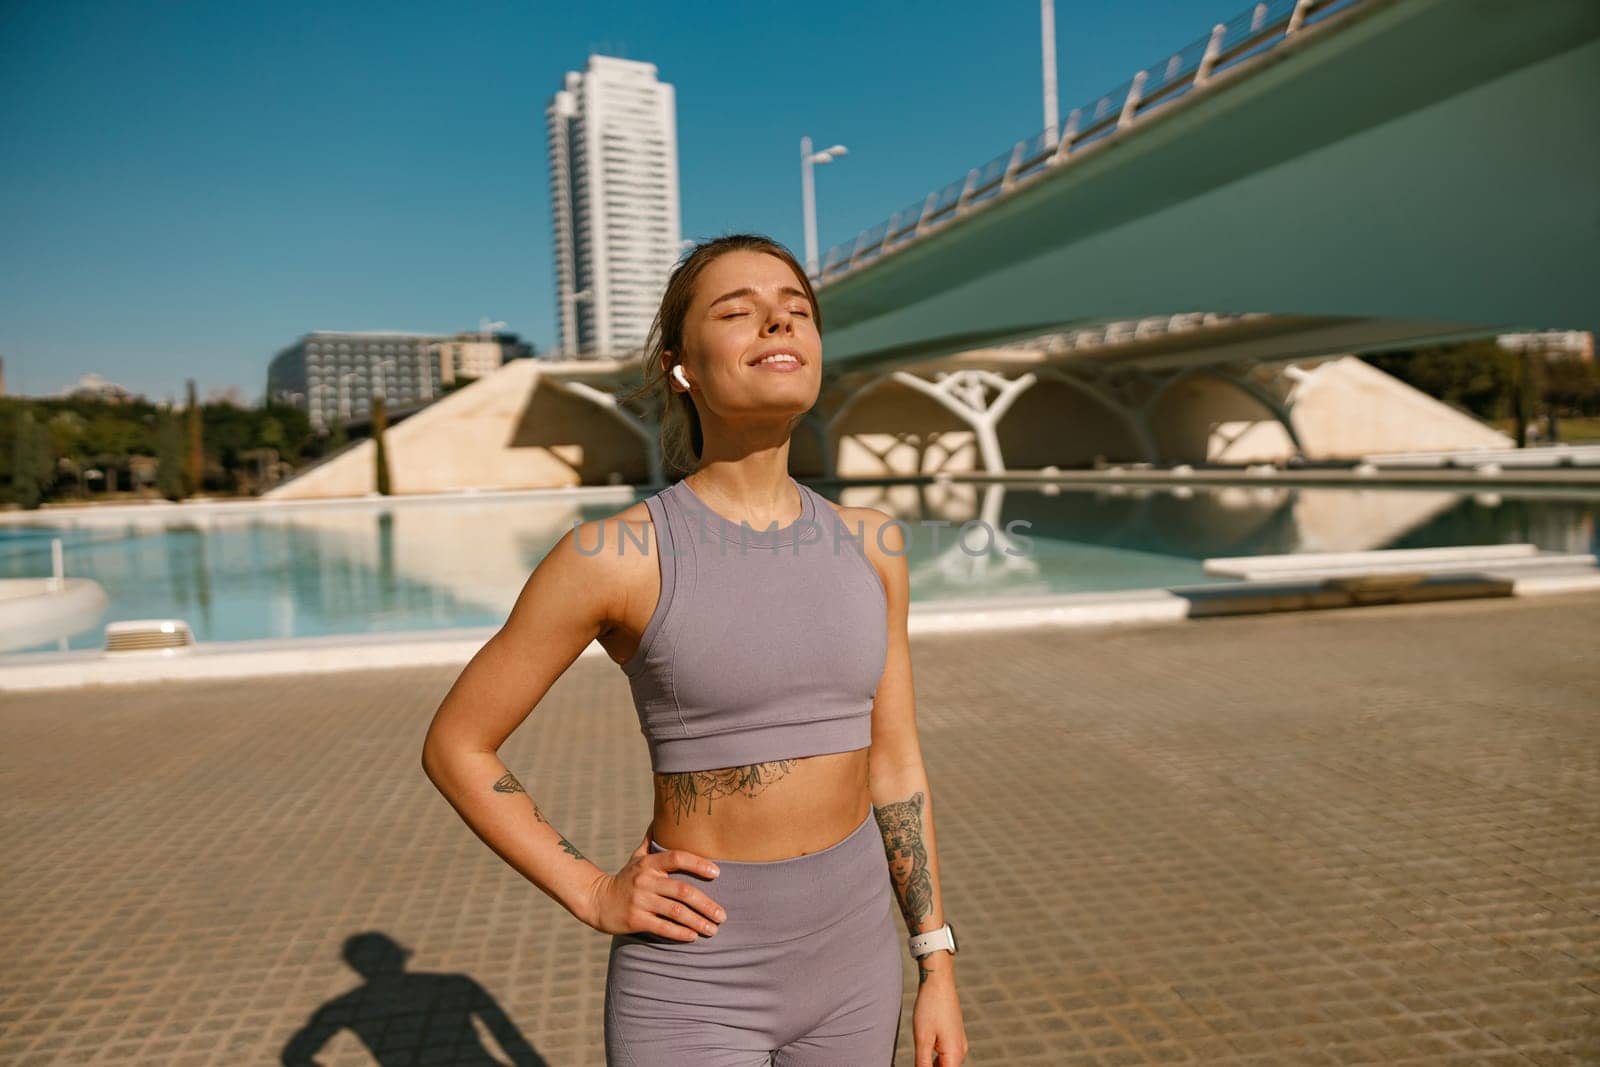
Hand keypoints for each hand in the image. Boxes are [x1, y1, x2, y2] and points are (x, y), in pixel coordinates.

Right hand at [582, 830, 725, 940]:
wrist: (596, 901)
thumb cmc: (625, 879)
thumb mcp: (636, 857)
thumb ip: (651, 841)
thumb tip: (662, 817)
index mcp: (649, 863)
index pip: (677, 857)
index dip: (698, 863)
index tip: (717, 873)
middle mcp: (645, 880)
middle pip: (682, 890)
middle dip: (706, 904)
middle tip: (722, 915)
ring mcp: (639, 901)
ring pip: (675, 912)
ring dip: (698, 922)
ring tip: (713, 929)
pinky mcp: (634, 920)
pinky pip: (662, 927)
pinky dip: (680, 933)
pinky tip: (693, 936)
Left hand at [913, 959, 967, 1065]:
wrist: (938, 982)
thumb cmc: (930, 1008)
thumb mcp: (922, 1039)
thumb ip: (922, 1064)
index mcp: (955, 1054)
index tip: (921, 1064)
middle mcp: (961, 1051)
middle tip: (918, 1059)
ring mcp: (959, 1043)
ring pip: (946, 1063)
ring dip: (933, 1065)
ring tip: (920, 1056)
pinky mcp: (955, 1036)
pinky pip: (946, 1054)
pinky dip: (935, 1057)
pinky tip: (924, 1052)